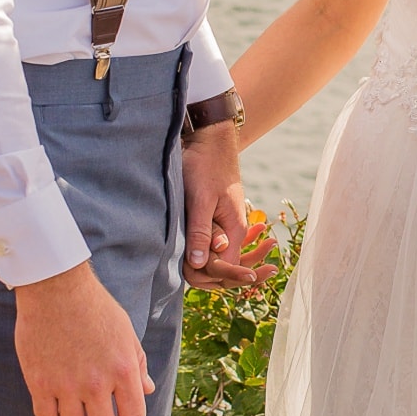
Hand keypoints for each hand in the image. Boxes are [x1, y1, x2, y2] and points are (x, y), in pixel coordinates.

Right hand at [13, 260, 150, 415]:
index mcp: (123, 370)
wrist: (55, 287)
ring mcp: (66, 384)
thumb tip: (146, 390)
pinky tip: (51, 399)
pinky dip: (49, 413)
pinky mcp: (39, 381)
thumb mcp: (125, 331)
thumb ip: (138, 364)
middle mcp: (96, 383)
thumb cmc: (94, 306)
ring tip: (70, 403)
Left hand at [180, 123, 262, 290]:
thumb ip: (201, 232)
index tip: (188, 270)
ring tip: (182, 264)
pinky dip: (201, 253)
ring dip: (202, 266)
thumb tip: (199, 264)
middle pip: (223, 270)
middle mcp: (233, 232)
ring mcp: (224, 226)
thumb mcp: (200, 199)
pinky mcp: (214, 220)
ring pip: (215, 259)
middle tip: (182, 270)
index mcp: (234, 231)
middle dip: (205, 275)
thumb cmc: (205, 165)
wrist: (209, 139)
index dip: (208, 276)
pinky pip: (210, 246)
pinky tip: (187, 253)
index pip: (227, 270)